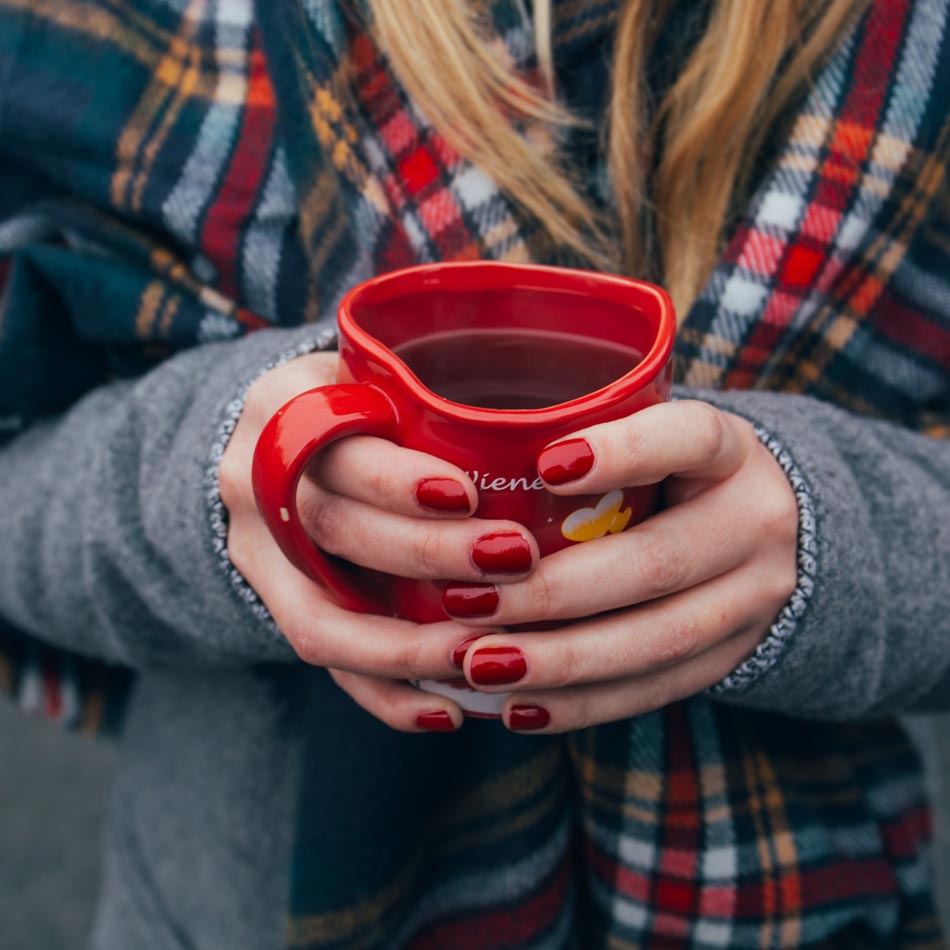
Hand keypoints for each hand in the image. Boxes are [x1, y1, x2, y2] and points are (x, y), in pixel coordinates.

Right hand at [218, 352, 538, 731]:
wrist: (279, 441)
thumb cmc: (361, 402)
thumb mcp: (380, 374)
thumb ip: (433, 397)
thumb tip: (563, 432)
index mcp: (286, 405)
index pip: (334, 447)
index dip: (397, 482)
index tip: (469, 495)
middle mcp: (255, 481)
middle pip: (334, 530)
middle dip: (426, 555)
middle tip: (512, 561)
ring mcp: (256, 552)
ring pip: (321, 618)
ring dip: (409, 647)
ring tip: (487, 656)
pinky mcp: (273, 603)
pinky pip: (323, 662)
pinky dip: (386, 694)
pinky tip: (449, 712)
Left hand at [445, 400, 798, 732]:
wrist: (770, 534)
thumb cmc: (674, 474)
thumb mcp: (656, 437)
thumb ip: (590, 436)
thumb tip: (470, 459)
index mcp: (730, 452)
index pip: (690, 438)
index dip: (624, 452)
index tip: (545, 465)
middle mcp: (755, 523)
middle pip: (657, 563)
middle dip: (554, 590)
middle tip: (467, 600)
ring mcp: (754, 599)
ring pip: (657, 640)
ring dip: (560, 660)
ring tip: (478, 664)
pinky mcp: (733, 656)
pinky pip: (657, 689)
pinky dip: (583, 704)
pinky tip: (520, 706)